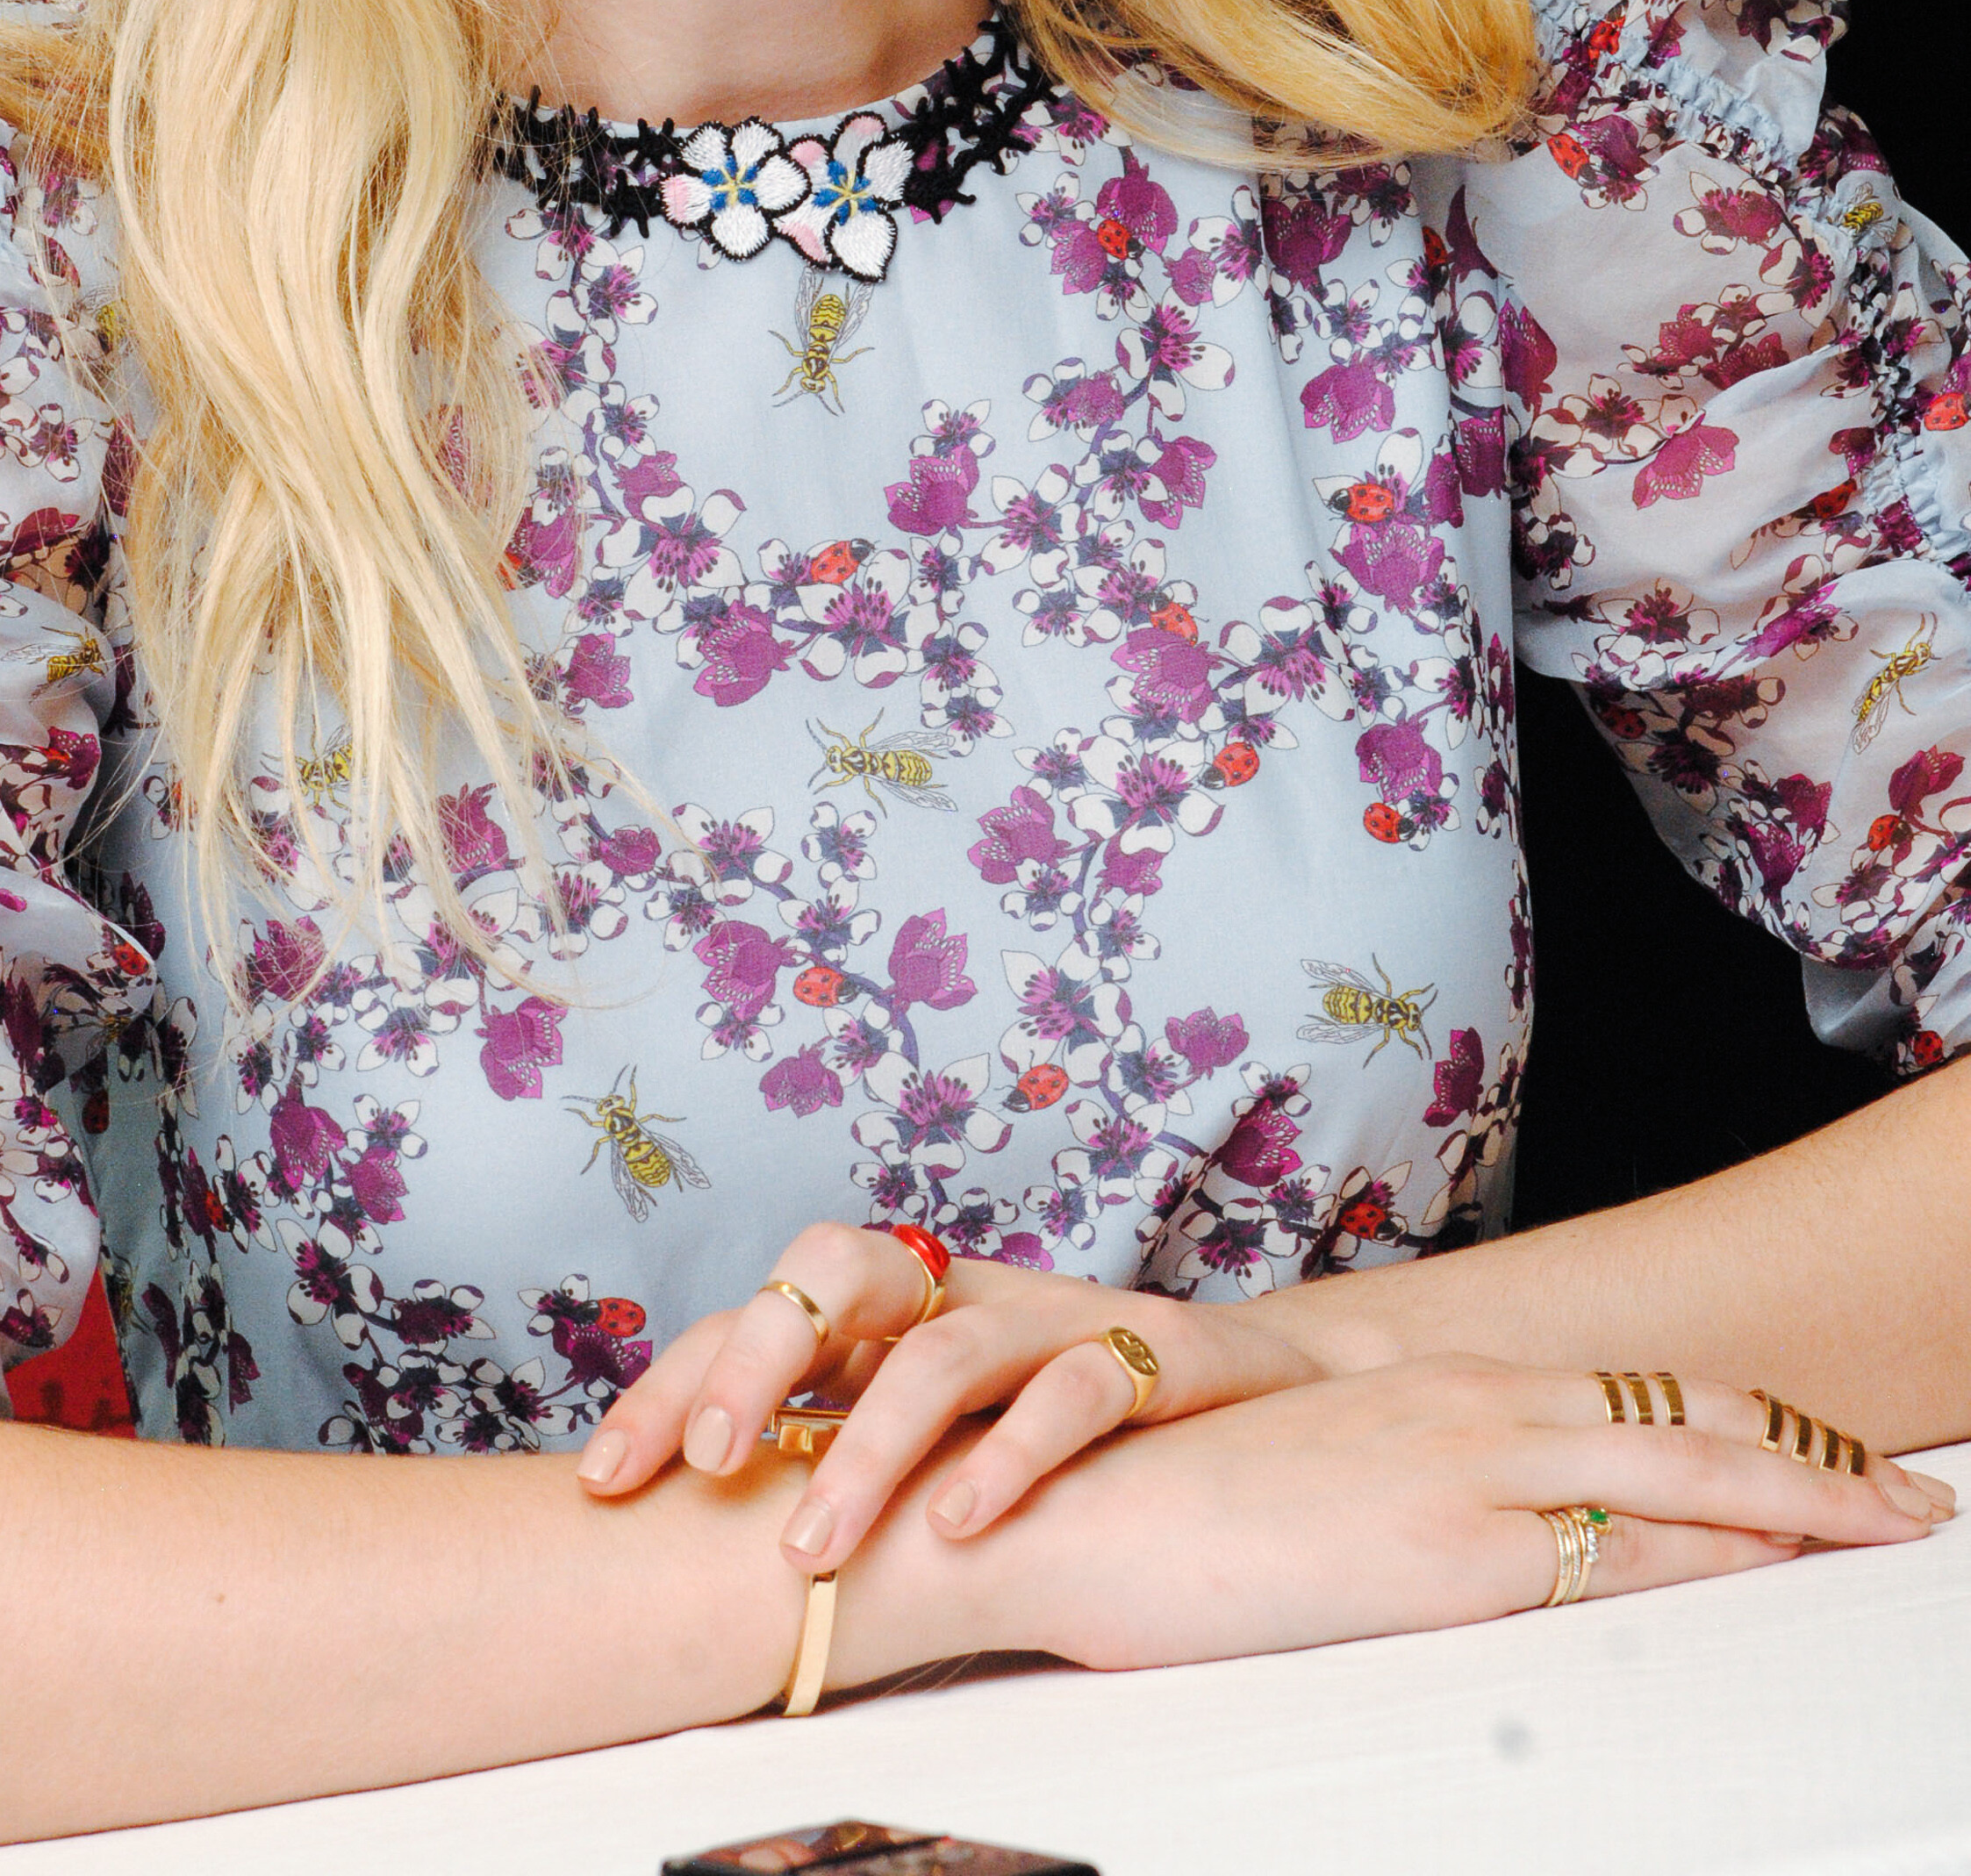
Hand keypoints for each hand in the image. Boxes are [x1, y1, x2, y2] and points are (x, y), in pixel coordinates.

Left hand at [576, 1216, 1332, 1572]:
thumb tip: (692, 1528)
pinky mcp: (1143, 1352)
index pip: (756, 1311)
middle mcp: (959, 1293)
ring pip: (941, 1351)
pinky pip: (1071, 1390)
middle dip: (756, 1362)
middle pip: (836, 1270)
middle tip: (712, 1471)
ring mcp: (1049, 1316)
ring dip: (867, 1450)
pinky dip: (1010, 1457)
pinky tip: (961, 1525)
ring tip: (816, 1548)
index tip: (605, 1477)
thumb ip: (838, 1444)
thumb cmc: (1056, 1420)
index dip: (672, 1383)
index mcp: (894, 1308)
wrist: (1247, 1390)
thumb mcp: (935, 1427)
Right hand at [963, 1353, 1956, 1672]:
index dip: (1741, 1421)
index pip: (1630, 1396)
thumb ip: (1404, 1476)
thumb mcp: (1311, 1471)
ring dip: (1803, 1504)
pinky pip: (1612, 1552)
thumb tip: (1466, 1515)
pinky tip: (1773, 1562)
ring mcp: (1462, 1473)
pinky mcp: (1443, 1555)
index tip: (1826, 1456)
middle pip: (1687, 1421)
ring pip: (1680, 1473)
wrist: (1065, 1513)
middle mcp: (1468, 1408)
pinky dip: (1713, 1551)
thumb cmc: (1170, 1508)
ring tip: (1888, 1526)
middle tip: (1912, 1502)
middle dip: (1818, 1464)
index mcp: (1440, 1387)